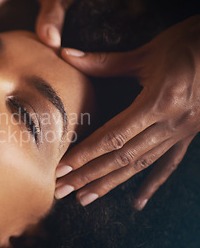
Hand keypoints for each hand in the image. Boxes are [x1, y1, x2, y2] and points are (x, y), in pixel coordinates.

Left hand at [55, 15, 199, 209]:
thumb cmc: (189, 43)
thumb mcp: (146, 53)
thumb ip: (104, 61)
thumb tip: (65, 54)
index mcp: (159, 102)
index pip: (113, 137)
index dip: (84, 155)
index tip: (61, 169)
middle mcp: (171, 123)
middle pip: (123, 157)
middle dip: (89, 176)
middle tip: (62, 190)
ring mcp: (183, 132)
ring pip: (141, 165)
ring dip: (111, 183)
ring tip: (85, 198)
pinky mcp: (189, 134)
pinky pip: (168, 164)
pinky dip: (152, 184)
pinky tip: (138, 203)